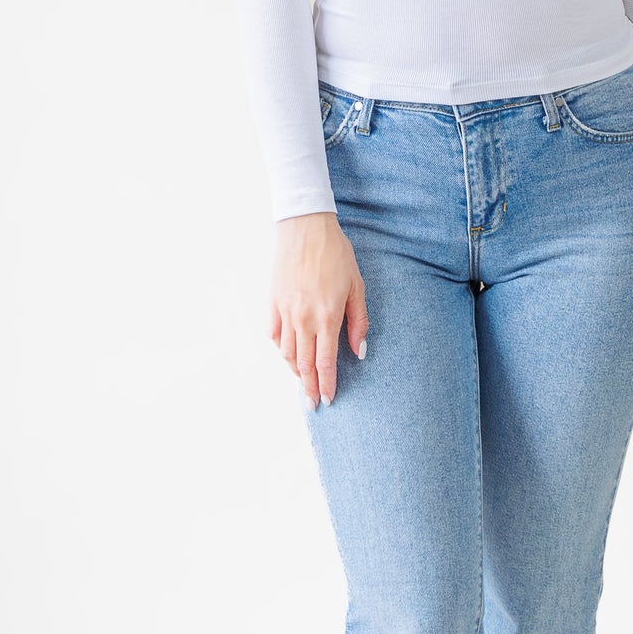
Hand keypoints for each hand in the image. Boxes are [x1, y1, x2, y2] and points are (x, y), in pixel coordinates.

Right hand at [270, 212, 368, 407]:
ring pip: (287, 353)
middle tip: (311, 405)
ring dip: (295, 372)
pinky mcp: (273, 302)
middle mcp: (303, 319)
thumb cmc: (335, 254)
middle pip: (304, 364)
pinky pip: (274, 335)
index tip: (327, 399)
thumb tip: (360, 351)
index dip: (326, 384)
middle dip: (308, 387)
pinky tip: (288, 355)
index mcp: (326, 316)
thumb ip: (358, 322)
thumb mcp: (356, 286)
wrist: (305, 228)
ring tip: (302, 382)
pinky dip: (281, 349)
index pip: (325, 362)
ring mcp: (285, 311)